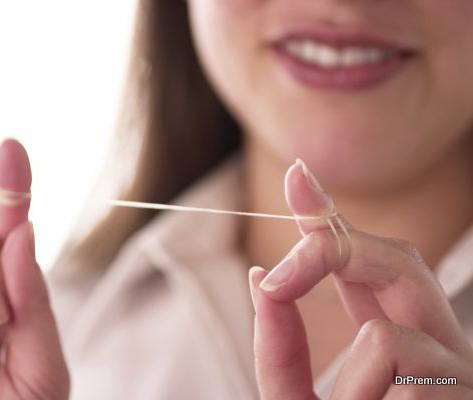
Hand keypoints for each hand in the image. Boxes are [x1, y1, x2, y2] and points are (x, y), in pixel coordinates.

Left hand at [249, 160, 472, 398]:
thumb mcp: (296, 397)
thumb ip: (279, 347)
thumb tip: (260, 278)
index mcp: (398, 340)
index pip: (366, 264)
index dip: (331, 219)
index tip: (297, 176)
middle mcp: (434, 344)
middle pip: (398, 261)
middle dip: (330, 252)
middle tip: (274, 281)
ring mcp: (457, 370)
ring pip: (386, 335)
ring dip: (350, 388)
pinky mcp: (464, 393)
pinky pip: (391, 371)